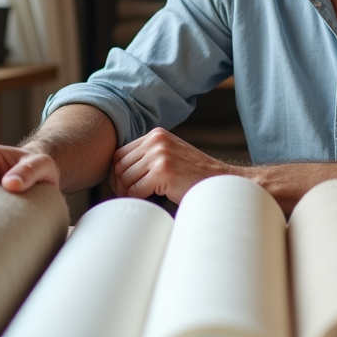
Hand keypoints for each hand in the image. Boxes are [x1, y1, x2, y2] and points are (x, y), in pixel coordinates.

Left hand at [111, 128, 234, 203]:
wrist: (220, 181)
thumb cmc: (194, 175)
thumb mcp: (170, 155)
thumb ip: (149, 155)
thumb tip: (116, 171)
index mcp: (157, 135)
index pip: (120, 153)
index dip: (117, 173)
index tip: (123, 186)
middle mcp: (157, 141)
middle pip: (119, 165)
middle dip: (119, 184)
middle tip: (128, 197)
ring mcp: (160, 155)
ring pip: (125, 178)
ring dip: (128, 193)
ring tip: (139, 200)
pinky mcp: (163, 171)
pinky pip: (135, 190)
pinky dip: (138, 199)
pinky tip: (149, 201)